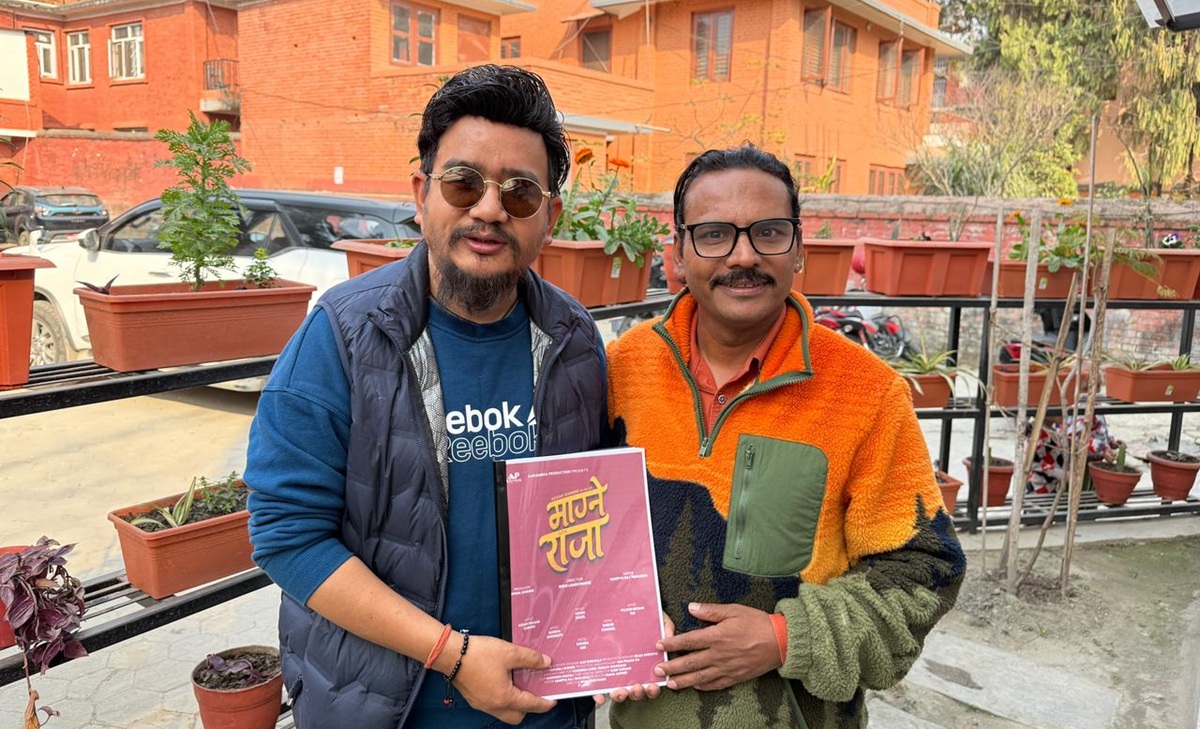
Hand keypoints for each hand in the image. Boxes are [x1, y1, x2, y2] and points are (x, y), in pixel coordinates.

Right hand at [449, 634, 556, 723]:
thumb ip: (530, 658)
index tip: (553, 700)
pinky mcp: (474, 698)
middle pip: (517, 716)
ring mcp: (482, 704)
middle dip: (529, 708)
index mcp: (505, 698)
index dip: (545, 703)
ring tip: (521, 686)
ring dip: (514, 704)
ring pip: (504, 712)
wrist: (450, 654)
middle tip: (536, 693)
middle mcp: (493, 706)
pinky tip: (505, 682)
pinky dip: (502, 699)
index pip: (531, 705)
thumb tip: (546, 663)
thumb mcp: (509, 652)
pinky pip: (493, 705)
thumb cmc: (479, 654)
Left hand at [594, 611, 675, 704]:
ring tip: (621, 690)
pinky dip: (600, 694)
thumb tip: (669, 635)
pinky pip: (601, 687)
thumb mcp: (657, 618)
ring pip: (620, 692)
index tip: (654, 686)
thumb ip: (665, 626)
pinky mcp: (603, 671)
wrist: (626, 606)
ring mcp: (618, 672)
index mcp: (647, 666)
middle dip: (637, 693)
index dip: (653, 689)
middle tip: (637, 687)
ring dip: (621, 695)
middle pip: (637, 691)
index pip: (652, 684)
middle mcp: (633, 672)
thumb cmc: (643, 617)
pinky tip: (600, 697)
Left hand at [654, 603, 780, 691]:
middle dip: (672, 666)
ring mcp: (726, 668)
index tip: (659, 645)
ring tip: (670, 684)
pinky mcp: (735, 676)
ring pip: (700, 677)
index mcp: (717, 636)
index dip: (672, 643)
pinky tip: (694, 686)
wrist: (780, 642)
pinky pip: (715, 684)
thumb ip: (711, 611)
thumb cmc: (758, 623)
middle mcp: (719, 654)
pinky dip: (703, 686)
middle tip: (657, 670)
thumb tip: (692, 607)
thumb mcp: (734, 610)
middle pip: (690, 662)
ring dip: (683, 681)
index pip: (689, 641)